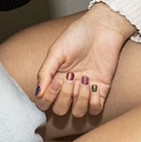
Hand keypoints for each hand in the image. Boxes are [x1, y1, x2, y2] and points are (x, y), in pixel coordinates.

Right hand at [34, 4, 133, 118]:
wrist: (102, 28)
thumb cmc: (78, 35)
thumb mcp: (56, 51)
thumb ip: (45, 72)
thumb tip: (38, 93)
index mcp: (55, 78)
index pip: (45, 102)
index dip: (48, 98)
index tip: (56, 82)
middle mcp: (69, 88)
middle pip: (60, 110)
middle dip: (64, 97)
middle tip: (70, 77)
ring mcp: (85, 90)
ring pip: (78, 113)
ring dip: (80, 99)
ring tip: (85, 80)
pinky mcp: (102, 90)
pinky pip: (95, 109)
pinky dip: (93, 102)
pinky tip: (94, 85)